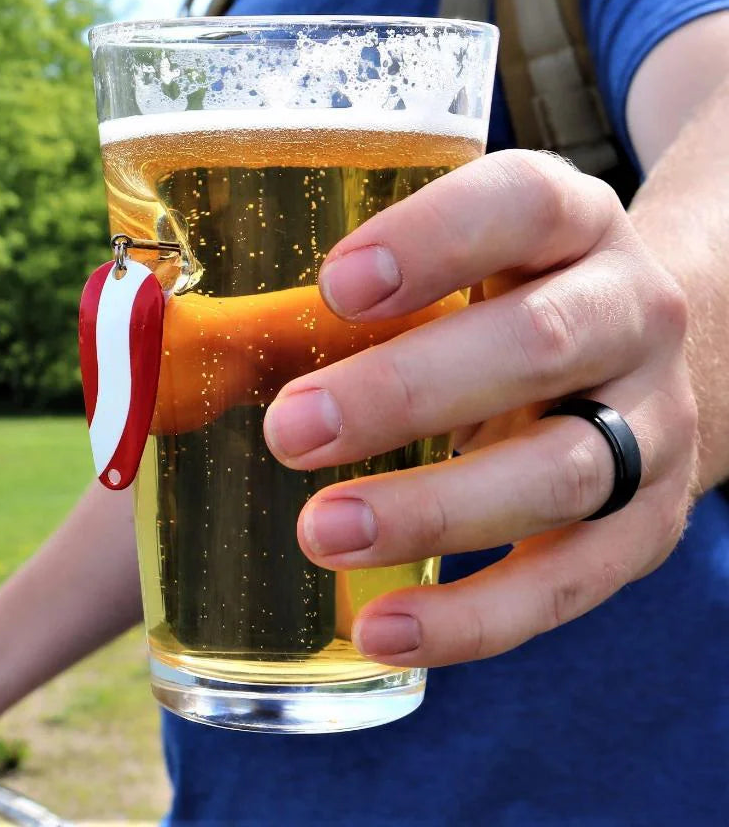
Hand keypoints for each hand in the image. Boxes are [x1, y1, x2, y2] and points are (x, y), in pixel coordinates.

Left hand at [262, 150, 699, 665]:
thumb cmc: (499, 300)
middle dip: (408, 392)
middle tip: (291, 431)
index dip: (434, 240)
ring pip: (564, 471)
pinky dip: (475, 617)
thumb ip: (353, 286)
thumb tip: (179, 336)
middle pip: (540, 343)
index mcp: (569, 223)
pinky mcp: (649, 523)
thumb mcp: (453, 263)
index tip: (334, 287)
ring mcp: (653, 420)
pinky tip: (382, 629)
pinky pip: (571, 583)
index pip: (523, 204)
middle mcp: (630, 310)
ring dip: (433, 510)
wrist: (630, 359)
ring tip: (321, 532)